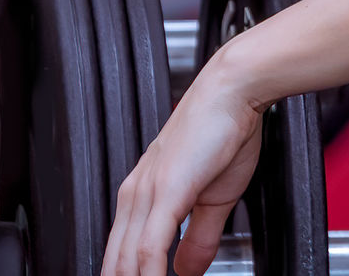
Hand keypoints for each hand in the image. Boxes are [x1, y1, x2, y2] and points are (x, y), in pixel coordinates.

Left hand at [105, 58, 266, 275]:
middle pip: (116, 262)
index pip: (121, 253)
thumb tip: (186, 270)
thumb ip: (198, 238)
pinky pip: (148, 245)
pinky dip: (149, 273)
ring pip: (126, 259)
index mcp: (142, 195)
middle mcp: (136, 195)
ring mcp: (147, 193)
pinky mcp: (165, 191)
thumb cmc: (222, 130)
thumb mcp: (214, 199)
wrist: (233, 91)